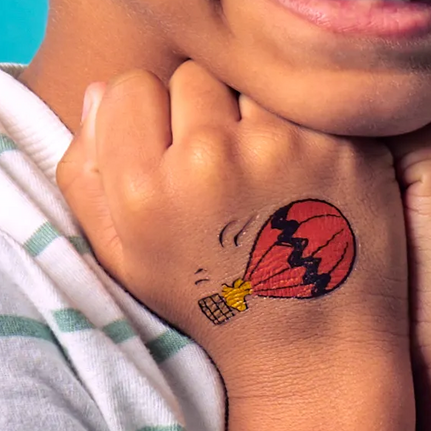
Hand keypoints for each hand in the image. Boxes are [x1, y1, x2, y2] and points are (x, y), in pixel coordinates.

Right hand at [59, 63, 410, 373]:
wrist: (314, 354)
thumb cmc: (214, 303)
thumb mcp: (124, 257)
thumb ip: (86, 174)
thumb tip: (98, 89)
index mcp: (146, 188)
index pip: (127, 85)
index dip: (149, 118)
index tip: (172, 158)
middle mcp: (212, 160)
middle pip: (192, 76)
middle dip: (203, 113)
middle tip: (226, 171)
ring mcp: (285, 148)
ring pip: (252, 83)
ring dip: (257, 115)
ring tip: (269, 174)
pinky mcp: (344, 147)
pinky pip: (309, 103)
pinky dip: (308, 128)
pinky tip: (309, 176)